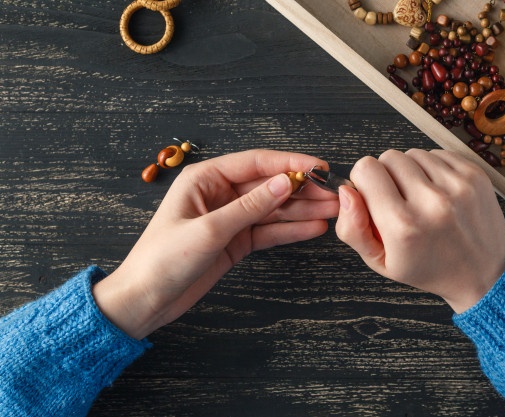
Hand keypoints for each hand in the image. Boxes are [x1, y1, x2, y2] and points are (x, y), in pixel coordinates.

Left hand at [93, 150, 338, 338]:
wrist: (145, 300)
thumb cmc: (162, 260)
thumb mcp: (208, 230)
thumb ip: (249, 207)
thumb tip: (285, 183)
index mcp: (205, 179)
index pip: (255, 163)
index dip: (290, 164)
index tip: (319, 168)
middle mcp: (219, 194)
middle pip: (268, 186)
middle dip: (301, 190)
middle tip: (333, 195)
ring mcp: (229, 218)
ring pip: (272, 209)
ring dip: (301, 210)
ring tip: (333, 211)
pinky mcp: (235, 241)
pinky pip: (267, 231)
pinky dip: (289, 230)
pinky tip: (313, 228)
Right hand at [335, 149, 504, 312]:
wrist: (483, 273)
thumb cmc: (428, 268)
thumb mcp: (380, 262)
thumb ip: (352, 228)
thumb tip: (345, 190)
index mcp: (403, 225)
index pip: (366, 169)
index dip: (363, 181)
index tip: (373, 197)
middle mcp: (431, 201)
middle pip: (388, 156)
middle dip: (386, 175)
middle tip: (398, 200)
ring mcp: (457, 185)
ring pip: (413, 153)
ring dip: (411, 171)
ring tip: (420, 198)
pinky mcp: (475, 175)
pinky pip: (437, 153)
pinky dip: (432, 168)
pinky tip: (438, 192)